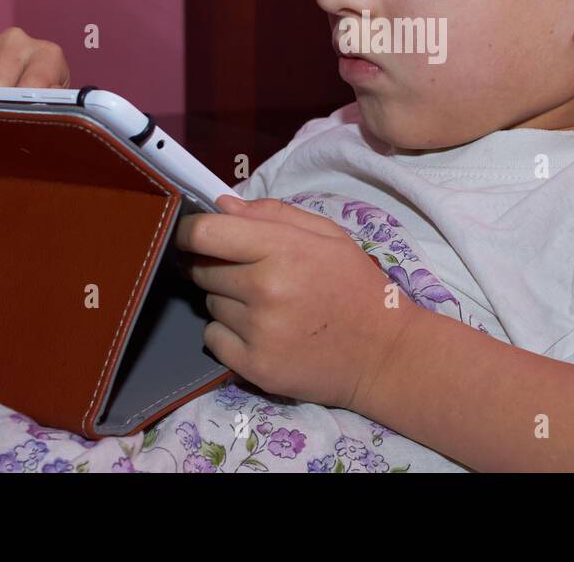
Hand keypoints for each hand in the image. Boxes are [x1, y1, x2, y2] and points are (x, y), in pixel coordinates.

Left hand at [174, 196, 423, 410]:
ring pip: (209, 304)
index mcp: (284, 250)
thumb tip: (222, 205)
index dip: (189, 230)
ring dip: (226, 300)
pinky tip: (259, 331)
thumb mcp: (328, 236)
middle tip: (247, 273)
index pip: (205, 233)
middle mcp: (265, 289)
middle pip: (202, 269)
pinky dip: (227, 333)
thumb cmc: (357, 287)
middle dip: (215, 266)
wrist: (384, 353)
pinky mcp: (253, 367)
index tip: (191, 234)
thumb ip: (274, 214)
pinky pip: (212, 338)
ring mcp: (257, 331)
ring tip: (265, 305)